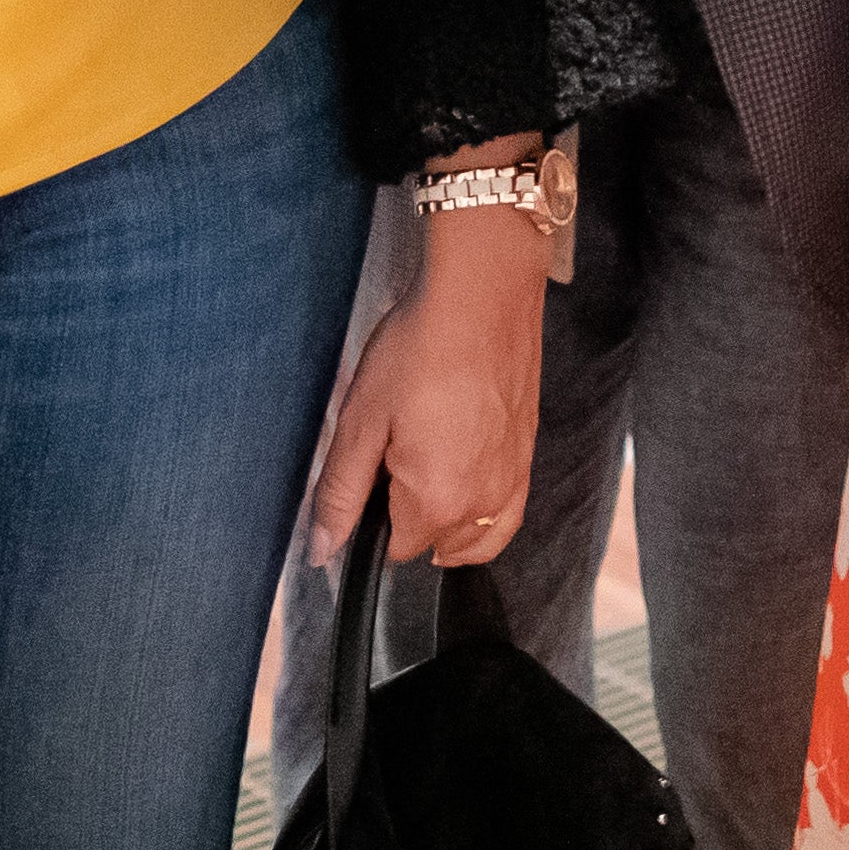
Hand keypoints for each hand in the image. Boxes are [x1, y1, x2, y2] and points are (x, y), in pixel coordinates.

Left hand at [305, 185, 552, 569]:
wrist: (483, 298)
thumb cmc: (418, 351)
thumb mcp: (360, 421)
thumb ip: (340, 494)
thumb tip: (320, 552)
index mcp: (437, 503)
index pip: (395, 548)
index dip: (374, 515)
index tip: (371, 469)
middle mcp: (483, 506)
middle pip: (435, 544)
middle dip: (409, 515)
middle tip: (397, 452)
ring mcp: (513, 483)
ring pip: (475, 537)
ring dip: (447, 523)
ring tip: (424, 470)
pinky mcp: (528, 457)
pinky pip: (507, 515)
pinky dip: (485, 517)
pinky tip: (464, 482)